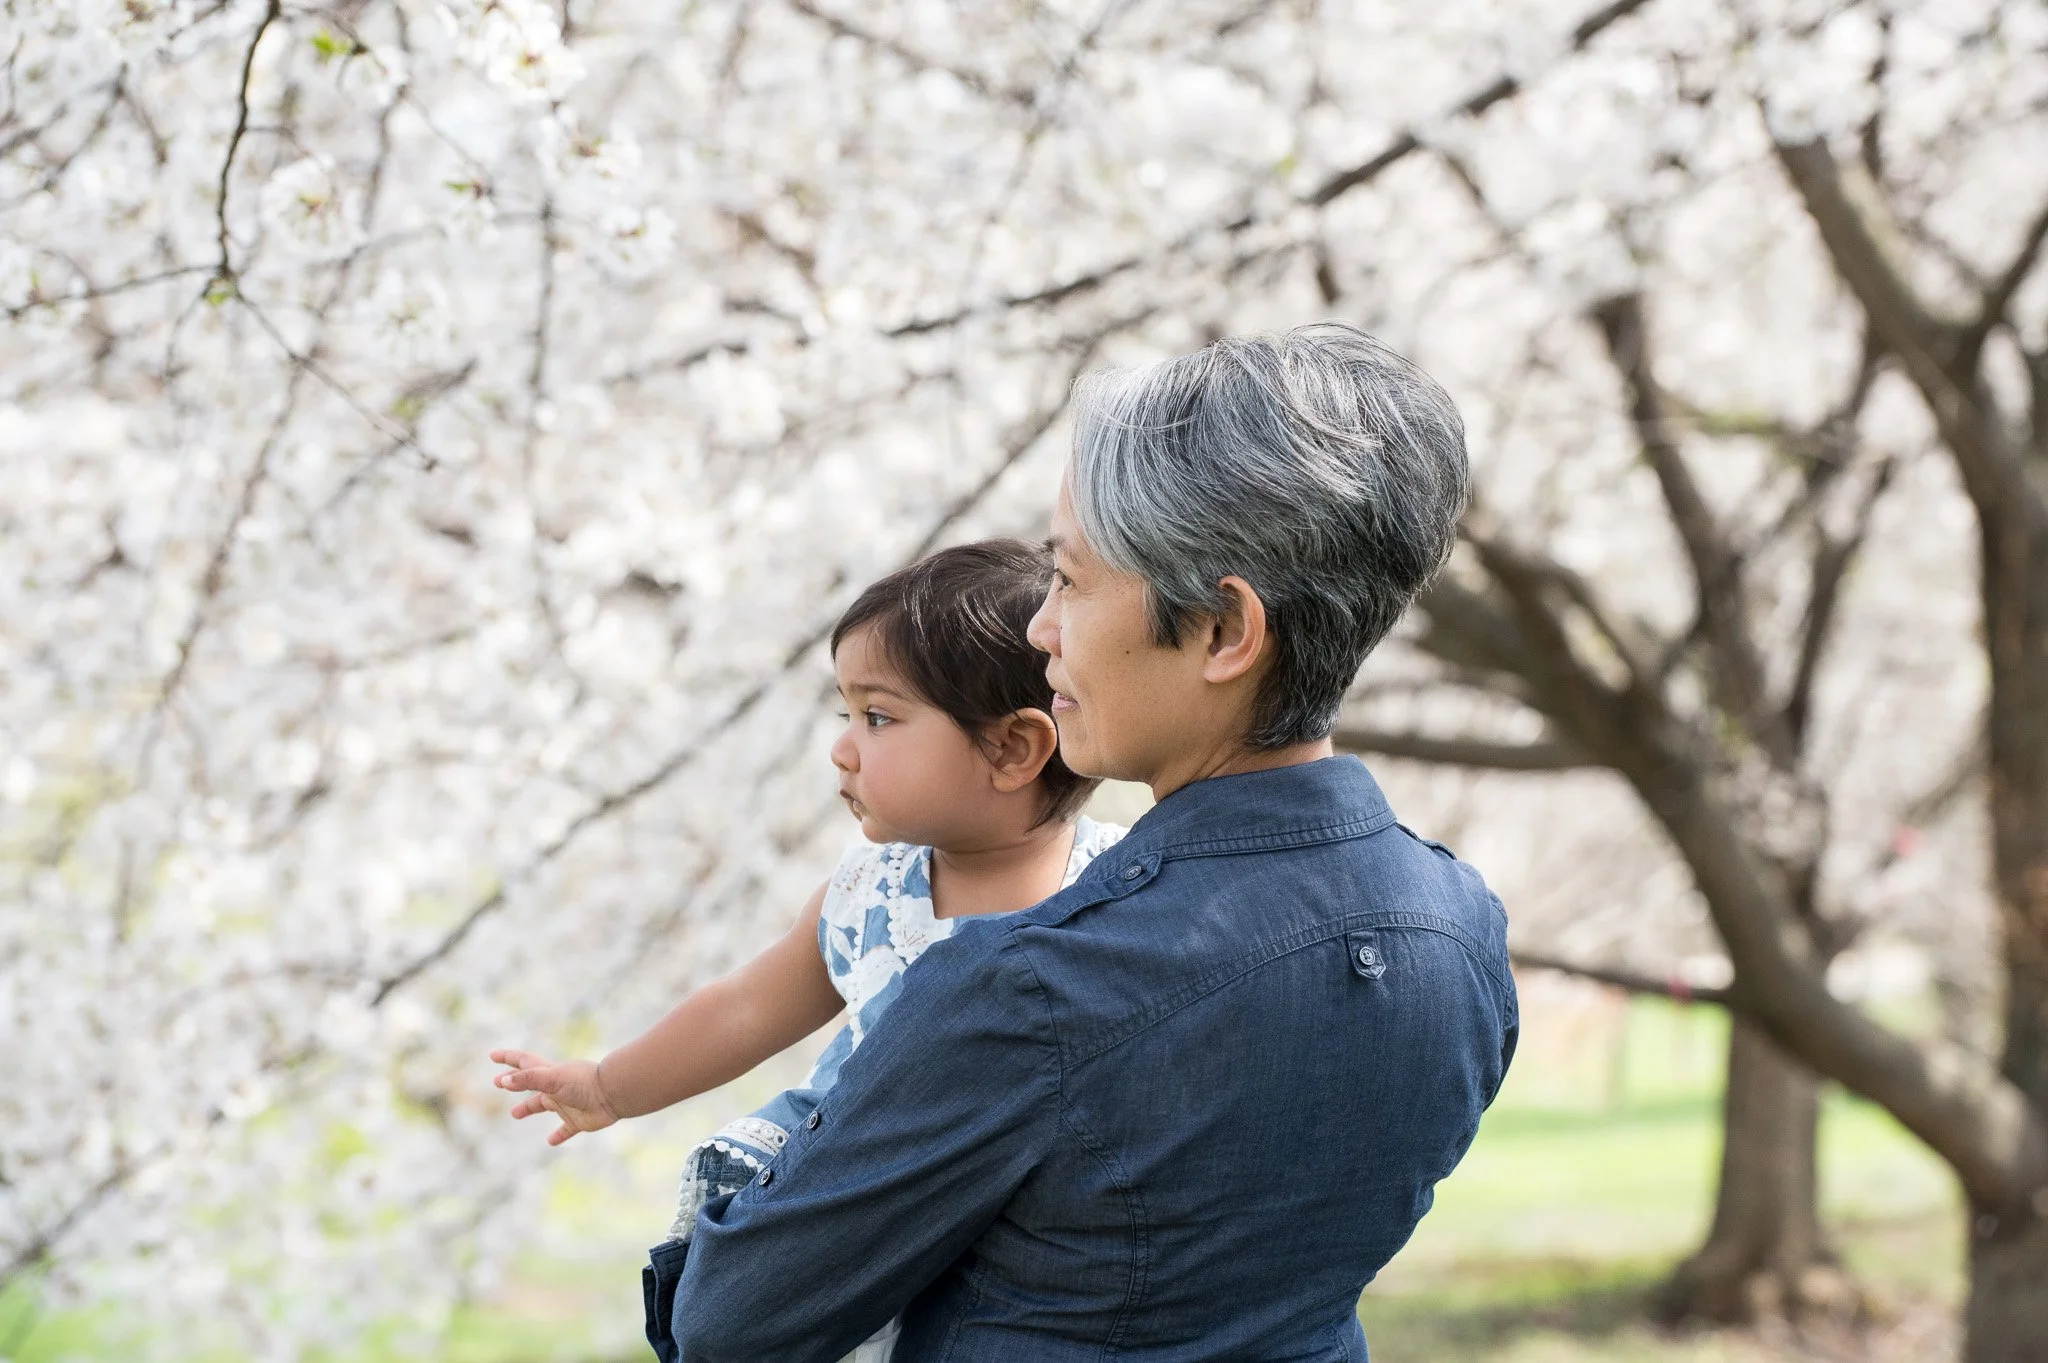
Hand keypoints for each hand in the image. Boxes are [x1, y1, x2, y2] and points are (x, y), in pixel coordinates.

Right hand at [490, 1049, 621, 1145]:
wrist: (613, 1095)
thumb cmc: (583, 1083)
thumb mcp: (552, 1079)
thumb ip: (528, 1079)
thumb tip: (503, 1080)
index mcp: (550, 1073)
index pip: (524, 1062)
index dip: (508, 1058)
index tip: (493, 1055)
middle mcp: (557, 1087)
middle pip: (531, 1083)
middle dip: (514, 1082)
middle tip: (497, 1082)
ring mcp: (567, 1103)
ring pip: (544, 1105)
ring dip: (529, 1107)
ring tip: (514, 1113)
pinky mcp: (579, 1120)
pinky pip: (566, 1129)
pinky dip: (558, 1135)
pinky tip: (550, 1142)